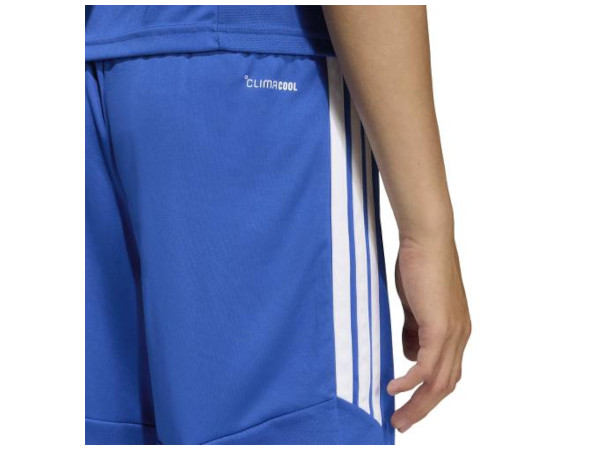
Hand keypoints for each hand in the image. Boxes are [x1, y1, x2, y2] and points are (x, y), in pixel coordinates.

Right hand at [387, 237, 470, 431]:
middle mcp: (459, 336)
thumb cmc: (419, 265)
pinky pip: (425, 365)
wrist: (428, 238)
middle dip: (423, 408)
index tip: (407, 405)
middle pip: (445, 385)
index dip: (428, 394)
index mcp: (455, 331)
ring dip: (417, 404)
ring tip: (396, 417)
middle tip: (401, 423)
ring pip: (438, 382)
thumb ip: (414, 329)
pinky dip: (410, 382)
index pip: (445, 373)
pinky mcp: (440, 326)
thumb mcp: (415, 305)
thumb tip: (408, 353)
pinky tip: (393, 388)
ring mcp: (452, 333)